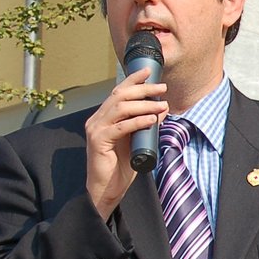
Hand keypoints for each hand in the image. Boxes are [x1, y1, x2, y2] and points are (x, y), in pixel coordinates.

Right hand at [85, 69, 167, 220]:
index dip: (133, 80)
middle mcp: (97, 119)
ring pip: (120, 108)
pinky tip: (151, 120)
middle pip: (120, 96)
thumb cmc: (121, 166)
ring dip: (143, 104)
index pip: (118, 92)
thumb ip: (144, 125)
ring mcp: (96, 129)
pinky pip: (121, 127)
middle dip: (143, 89)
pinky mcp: (99, 141)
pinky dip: (138, 121)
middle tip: (162, 88)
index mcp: (104, 117)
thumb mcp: (136, 140)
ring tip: (161, 105)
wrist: (108, 188)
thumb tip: (161, 109)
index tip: (149, 71)